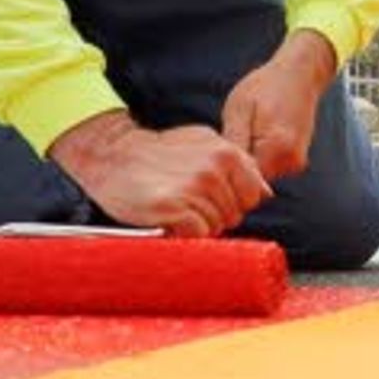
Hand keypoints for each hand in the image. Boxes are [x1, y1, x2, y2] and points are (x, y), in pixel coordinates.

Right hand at [49, 112, 270, 235]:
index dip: (234, 202)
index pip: (255, 195)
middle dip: (215, 215)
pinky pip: (198, 236)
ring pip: (216, 227)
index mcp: (228, 153)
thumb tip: (266, 192)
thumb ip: (238, 164)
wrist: (112, 157)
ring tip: (175, 207)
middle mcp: (215, 170)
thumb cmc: (159, 153)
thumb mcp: (203, 143)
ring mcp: (194, 189)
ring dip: (197, 225)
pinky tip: (169, 219)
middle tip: (186, 201)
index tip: (211, 196)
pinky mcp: (174, 209)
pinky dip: (184, 234)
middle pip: (235, 215)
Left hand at [221, 29, 337, 183]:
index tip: (218, 153)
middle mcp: (291, 162)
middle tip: (229, 137)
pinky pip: (268, 168)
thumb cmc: (267, 86)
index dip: (226, 170)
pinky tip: (253, 136)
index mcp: (278, 149)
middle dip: (236, 167)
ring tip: (243, 132)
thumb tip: (223, 170)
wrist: (299, 75)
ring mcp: (295, 163)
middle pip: (252, 181)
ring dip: (247, 162)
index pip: (243, 181)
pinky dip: (257, 157)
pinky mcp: (295, 161)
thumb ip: (233, 143)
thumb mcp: (239, 109)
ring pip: (260, 175)